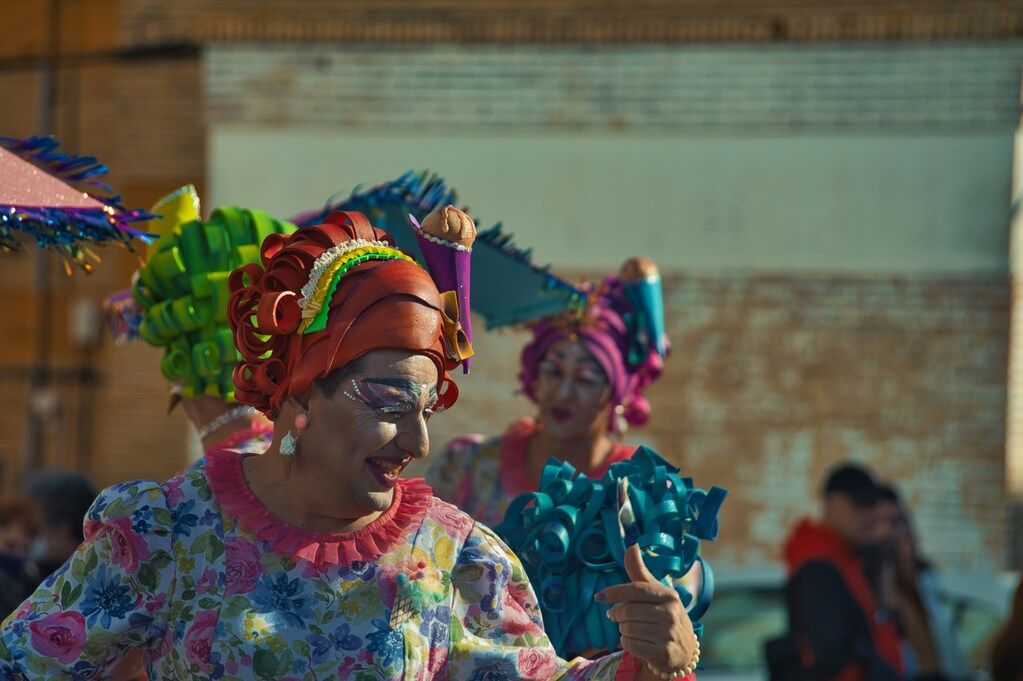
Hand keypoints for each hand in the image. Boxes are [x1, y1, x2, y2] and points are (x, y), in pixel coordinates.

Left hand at [597, 544, 697, 676]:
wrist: (684, 652)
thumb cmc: (664, 616)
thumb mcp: (656, 593)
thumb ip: (640, 572)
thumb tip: (631, 545)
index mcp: (669, 596)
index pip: (636, 590)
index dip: (615, 592)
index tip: (599, 597)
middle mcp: (671, 614)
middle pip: (627, 611)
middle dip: (617, 614)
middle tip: (616, 616)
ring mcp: (668, 635)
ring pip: (627, 628)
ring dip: (623, 630)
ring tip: (633, 630)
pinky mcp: (663, 654)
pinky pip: (630, 645)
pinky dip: (627, 643)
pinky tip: (637, 642)